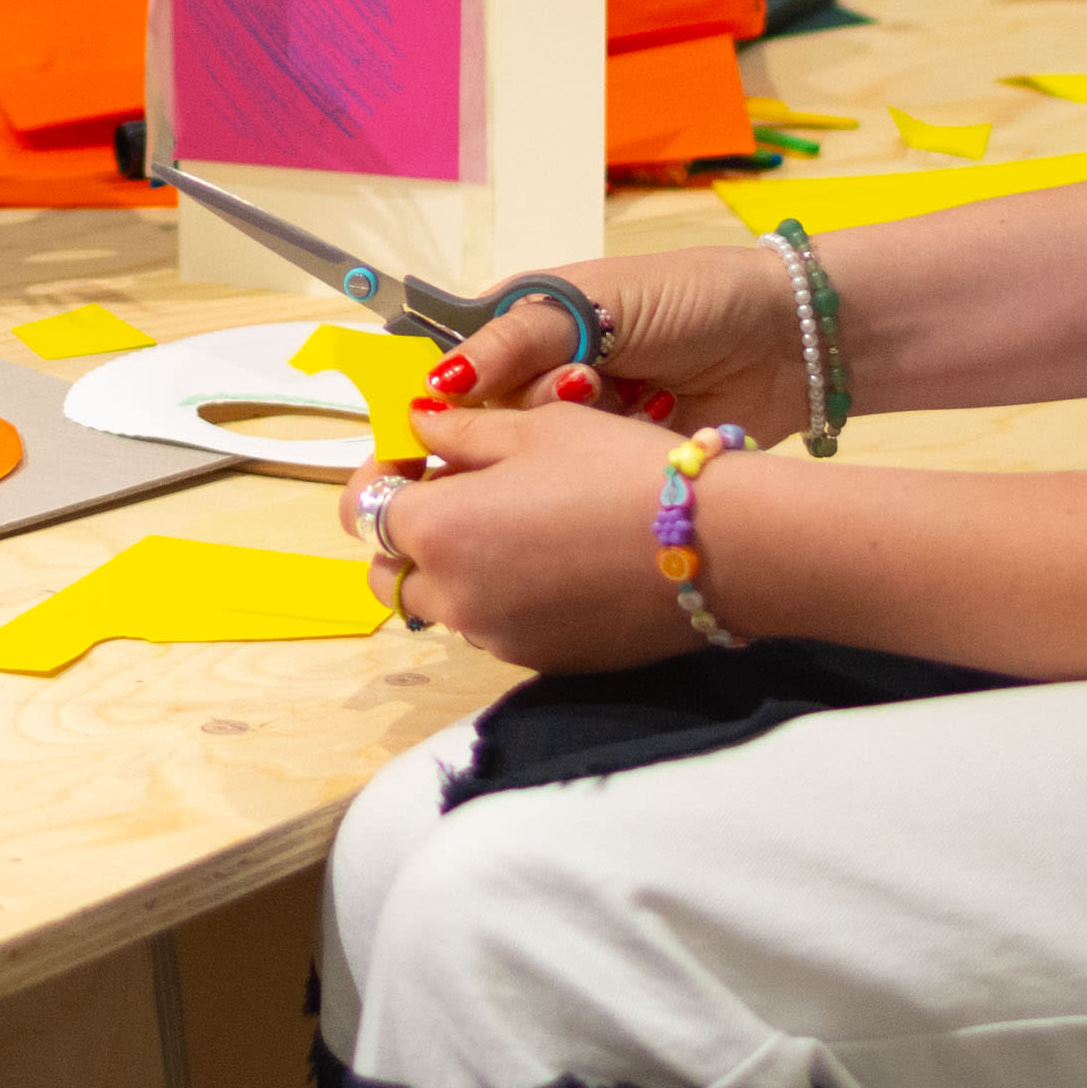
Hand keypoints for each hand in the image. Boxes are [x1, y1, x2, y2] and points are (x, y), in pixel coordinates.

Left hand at [350, 395, 706, 669]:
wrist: (720, 547)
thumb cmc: (624, 470)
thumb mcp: (536, 428)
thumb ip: (460, 431)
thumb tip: (418, 425)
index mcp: (439, 530)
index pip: (366, 508)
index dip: (384, 473)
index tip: (415, 453)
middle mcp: (456, 597)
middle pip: (390, 571)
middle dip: (407, 533)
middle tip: (457, 489)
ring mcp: (499, 638)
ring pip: (443, 603)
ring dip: (454, 566)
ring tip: (514, 521)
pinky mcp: (543, 662)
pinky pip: (495, 626)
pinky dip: (501, 595)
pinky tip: (554, 558)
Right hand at [414, 242, 807, 442]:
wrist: (786, 339)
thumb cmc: (689, 296)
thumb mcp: (597, 302)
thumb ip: (518, 339)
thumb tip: (438, 382)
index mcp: (524, 323)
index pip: (452, 364)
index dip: (440, 392)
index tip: (443, 413)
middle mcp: (540, 376)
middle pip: (486, 420)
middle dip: (528, 407)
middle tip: (585, 383)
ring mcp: (578, 425)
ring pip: (532, 455)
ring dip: (573, 431)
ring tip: (626, 394)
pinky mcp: (613, 464)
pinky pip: (580, 479)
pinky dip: (603, 461)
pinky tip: (645, 425)